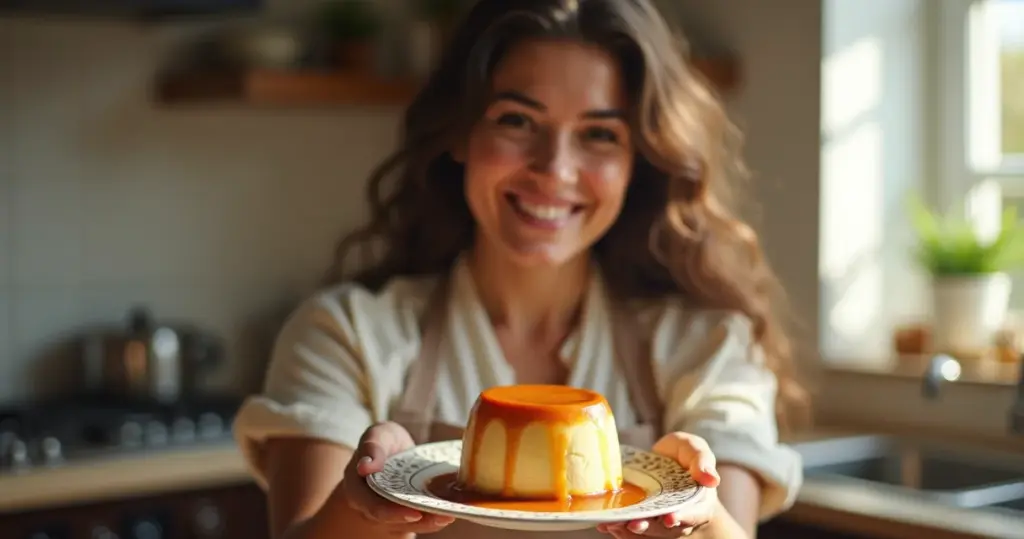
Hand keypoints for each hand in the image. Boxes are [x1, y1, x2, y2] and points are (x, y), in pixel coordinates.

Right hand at [341, 421, 455, 533]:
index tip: (413, 514)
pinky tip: (451, 513)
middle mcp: (369, 507)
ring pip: (406, 525)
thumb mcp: (378, 435)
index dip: (389, 511)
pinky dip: (434, 520)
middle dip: (414, 520)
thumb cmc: (385, 443)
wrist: (393, 455)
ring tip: (448, 516)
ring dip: (428, 523)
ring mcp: (387, 516)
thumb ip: (372, 446)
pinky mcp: (406, 519)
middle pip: (390, 520)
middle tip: (437, 516)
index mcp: (357, 487)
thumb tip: (366, 466)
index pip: (369, 504)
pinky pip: (418, 524)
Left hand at [597, 432, 720, 536]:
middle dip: (650, 528)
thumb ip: (702, 461)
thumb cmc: (684, 457)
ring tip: (613, 525)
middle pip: (666, 528)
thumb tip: (712, 478)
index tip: (671, 518)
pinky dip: (618, 529)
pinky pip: (631, 530)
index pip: (694, 514)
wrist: (668, 463)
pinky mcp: (642, 520)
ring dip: (629, 531)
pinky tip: (604, 524)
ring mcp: (659, 521)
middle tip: (635, 524)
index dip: (684, 517)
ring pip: (647, 532)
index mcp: (698, 502)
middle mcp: (680, 517)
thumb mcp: (695, 450)